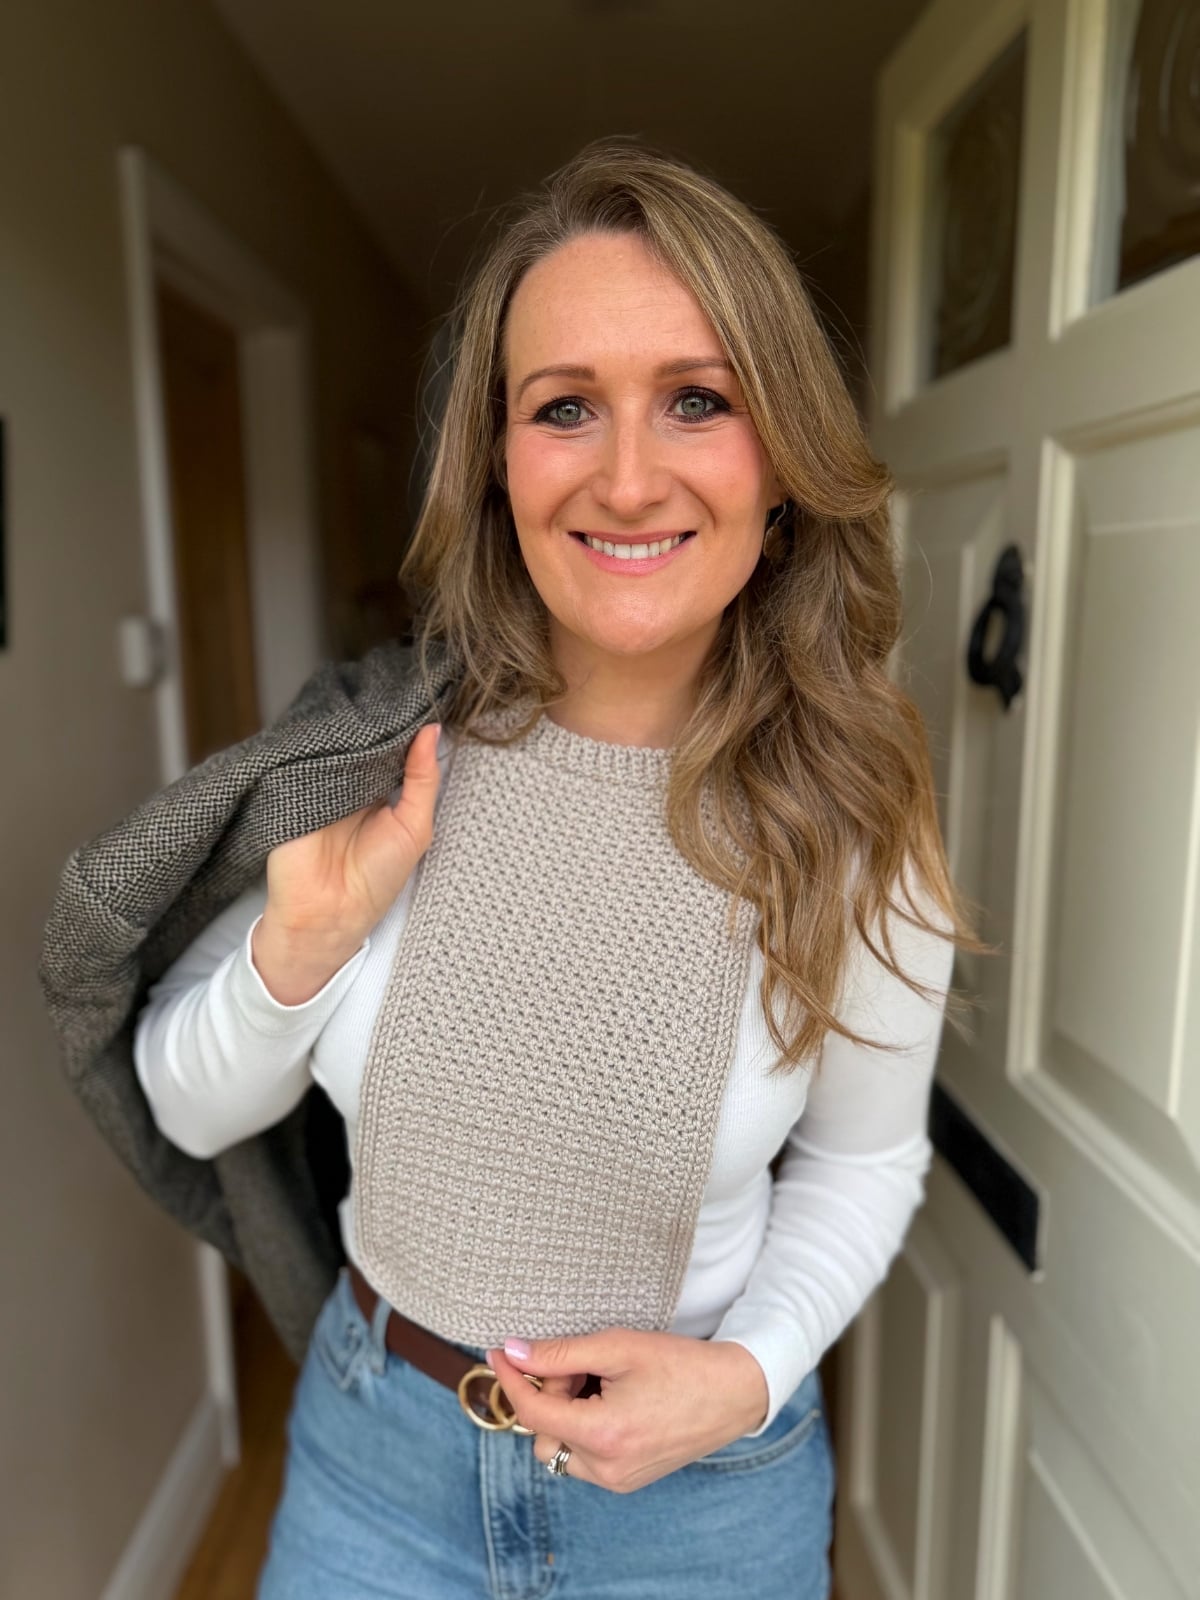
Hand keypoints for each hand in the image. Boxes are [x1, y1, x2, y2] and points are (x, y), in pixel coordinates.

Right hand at [252, 721, 441, 1003]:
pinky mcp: (291, 782)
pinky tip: (335, 720)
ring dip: (349, 722)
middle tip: (392, 685)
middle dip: (379, 716)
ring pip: (337, 738)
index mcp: (380, 788)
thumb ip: (423, 779)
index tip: (418, 693)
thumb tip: (433, 730)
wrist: (328, 911)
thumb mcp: (414, 826)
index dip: (404, 722)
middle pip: (364, 736)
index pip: (393, 745)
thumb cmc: (377, 877)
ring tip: (366, 696)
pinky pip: (306, 751)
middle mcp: (351, 780)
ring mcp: (320, 778)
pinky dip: (321, 738)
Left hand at [485, 1329, 769, 1492]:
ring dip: (565, 1414)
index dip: (512, 1379)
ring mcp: (618, 1480)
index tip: (500, 1352)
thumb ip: (561, 1353)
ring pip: (561, 1449)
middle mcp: (607, 1469)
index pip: (534, 1414)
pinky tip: (608, 1400)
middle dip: (549, 1396)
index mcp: (604, 1435)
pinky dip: (583, 1428)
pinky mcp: (627, 1480)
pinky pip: (584, 1457)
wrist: (733, 1393)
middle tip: (579, 1364)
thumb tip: (515, 1352)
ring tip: (597, 1381)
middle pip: (543, 1435)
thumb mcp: (618, 1347)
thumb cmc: (680, 1365)